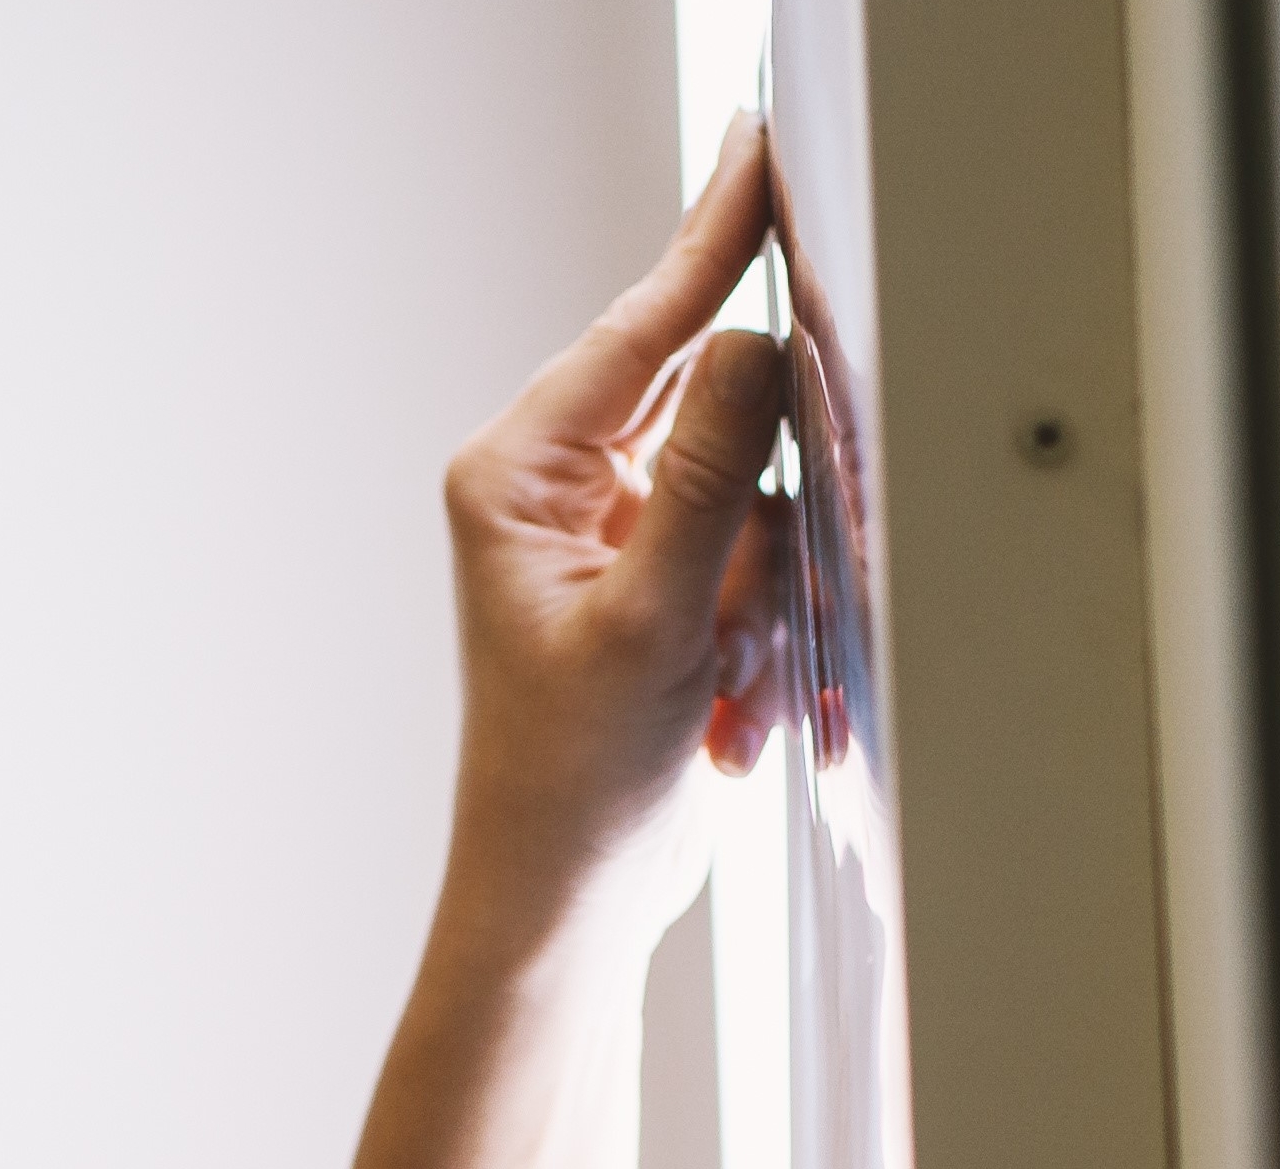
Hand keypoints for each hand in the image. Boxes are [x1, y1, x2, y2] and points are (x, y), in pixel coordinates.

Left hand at [433, 117, 794, 958]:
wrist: (566, 900)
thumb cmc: (569, 781)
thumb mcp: (651, 617)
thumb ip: (706, 474)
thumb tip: (752, 347)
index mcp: (518, 474)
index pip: (638, 330)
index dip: (711, 244)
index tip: (761, 157)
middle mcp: (558, 490)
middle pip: (704, 410)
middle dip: (751, 505)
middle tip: (741, 579)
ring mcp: (613, 539)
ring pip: (745, 492)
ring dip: (755, 588)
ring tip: (718, 680)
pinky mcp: (659, 590)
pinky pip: (750, 559)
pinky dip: (757, 626)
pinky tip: (725, 701)